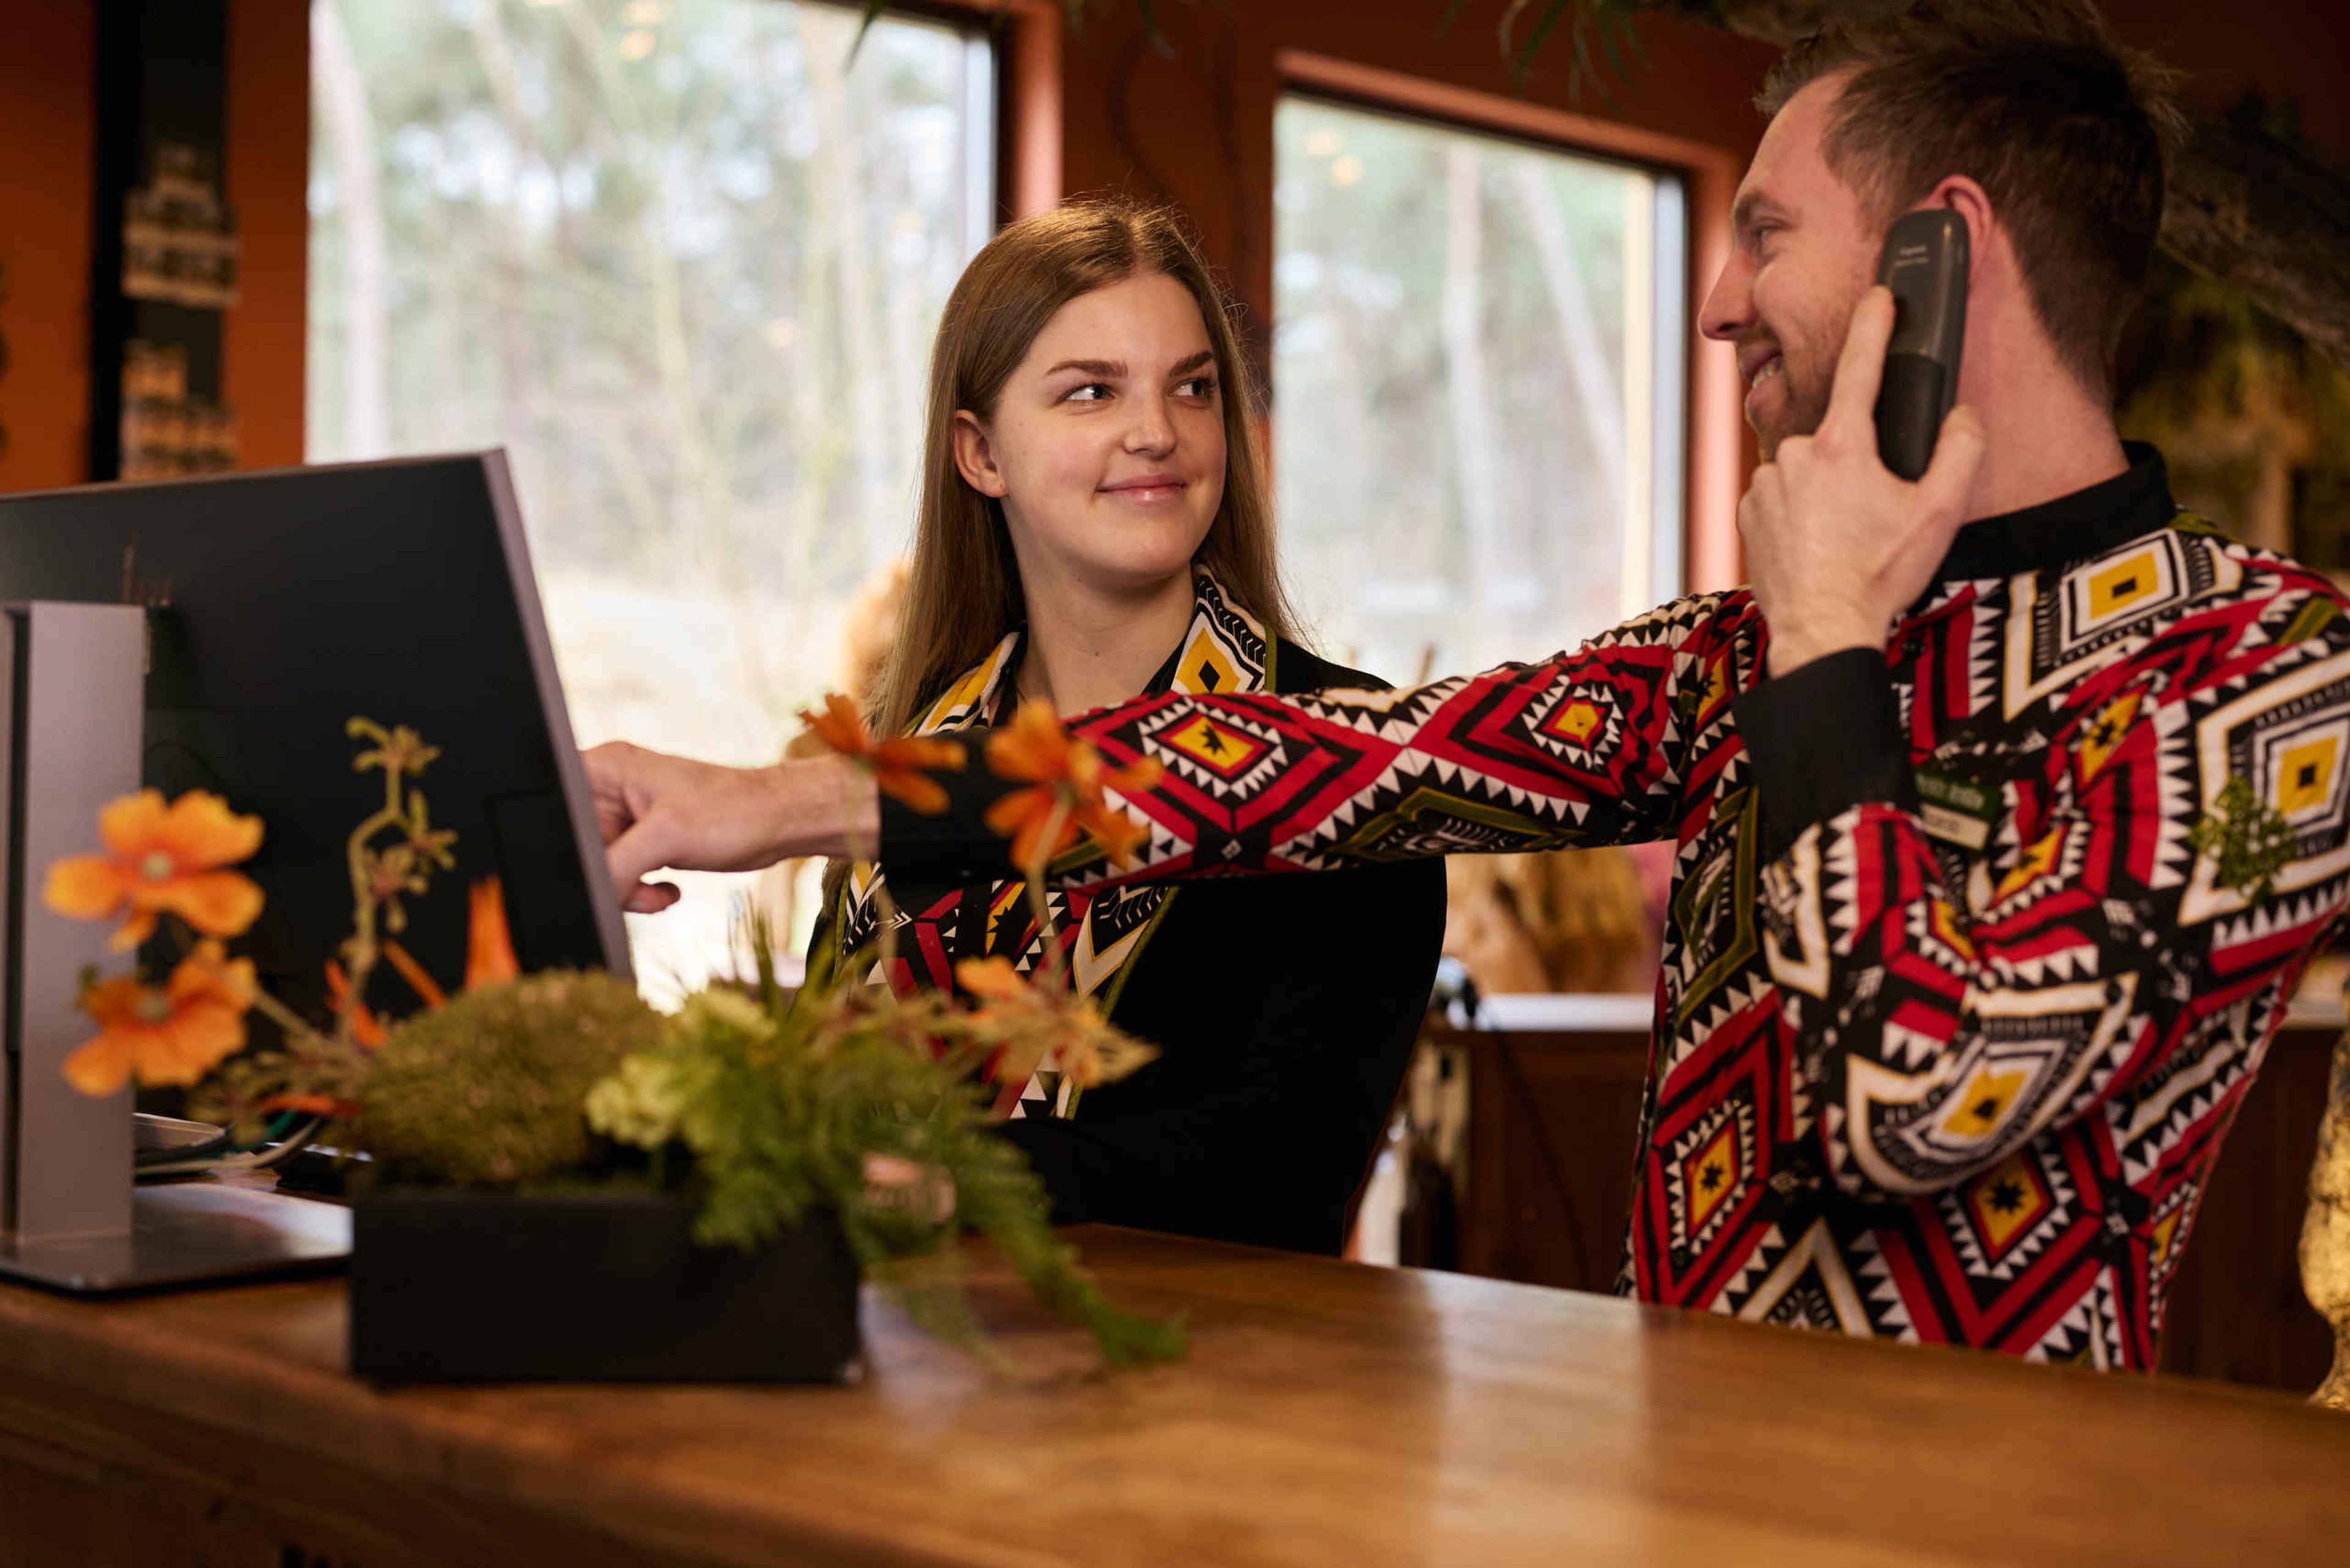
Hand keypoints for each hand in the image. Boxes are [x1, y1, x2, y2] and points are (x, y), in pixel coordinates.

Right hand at [582, 742, 875, 913]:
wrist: (780, 824)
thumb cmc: (733, 812)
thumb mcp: (666, 837)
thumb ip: (615, 865)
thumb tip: (588, 894)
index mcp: (606, 768)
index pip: (557, 804)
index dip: (562, 841)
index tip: (587, 866)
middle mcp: (612, 789)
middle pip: (576, 843)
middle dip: (602, 874)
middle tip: (631, 887)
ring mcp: (628, 817)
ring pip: (599, 866)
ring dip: (625, 889)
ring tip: (660, 892)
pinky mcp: (646, 840)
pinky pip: (621, 875)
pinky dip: (640, 891)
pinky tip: (668, 891)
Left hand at [1741, 285, 1987, 676]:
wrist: (1821, 629)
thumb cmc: (1880, 574)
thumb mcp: (1940, 512)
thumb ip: (1961, 451)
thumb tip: (1962, 415)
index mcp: (1843, 444)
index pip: (1861, 365)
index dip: (1873, 324)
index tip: (1878, 295)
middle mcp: (1795, 455)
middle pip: (1839, 436)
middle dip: (1859, 462)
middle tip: (1876, 511)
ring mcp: (1764, 485)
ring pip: (1807, 469)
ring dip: (1827, 491)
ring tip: (1846, 538)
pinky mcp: (1745, 515)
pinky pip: (1779, 497)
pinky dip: (1799, 513)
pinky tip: (1818, 546)